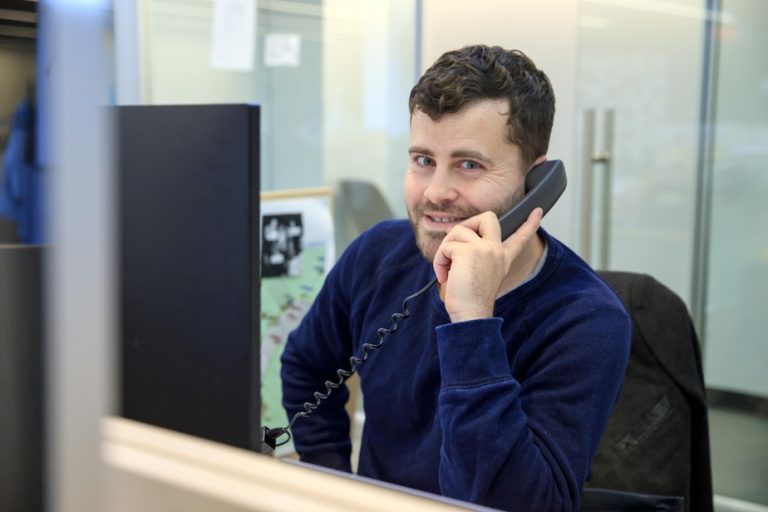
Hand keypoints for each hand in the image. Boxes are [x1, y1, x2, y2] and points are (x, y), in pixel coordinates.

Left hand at [433, 208, 542, 322]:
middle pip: (488, 217)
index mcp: (502, 258)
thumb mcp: (478, 273)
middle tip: (457, 244)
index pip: (519, 237)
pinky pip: (446, 246)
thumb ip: (475, 255)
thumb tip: (455, 241)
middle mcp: (496, 251)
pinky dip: (439, 260)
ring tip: (446, 268)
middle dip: (468, 223)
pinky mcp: (468, 252)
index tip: (538, 211)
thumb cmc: (469, 300)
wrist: (471, 315)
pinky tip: (444, 275)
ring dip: (445, 249)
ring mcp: (484, 249)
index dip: (529, 224)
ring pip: (458, 231)